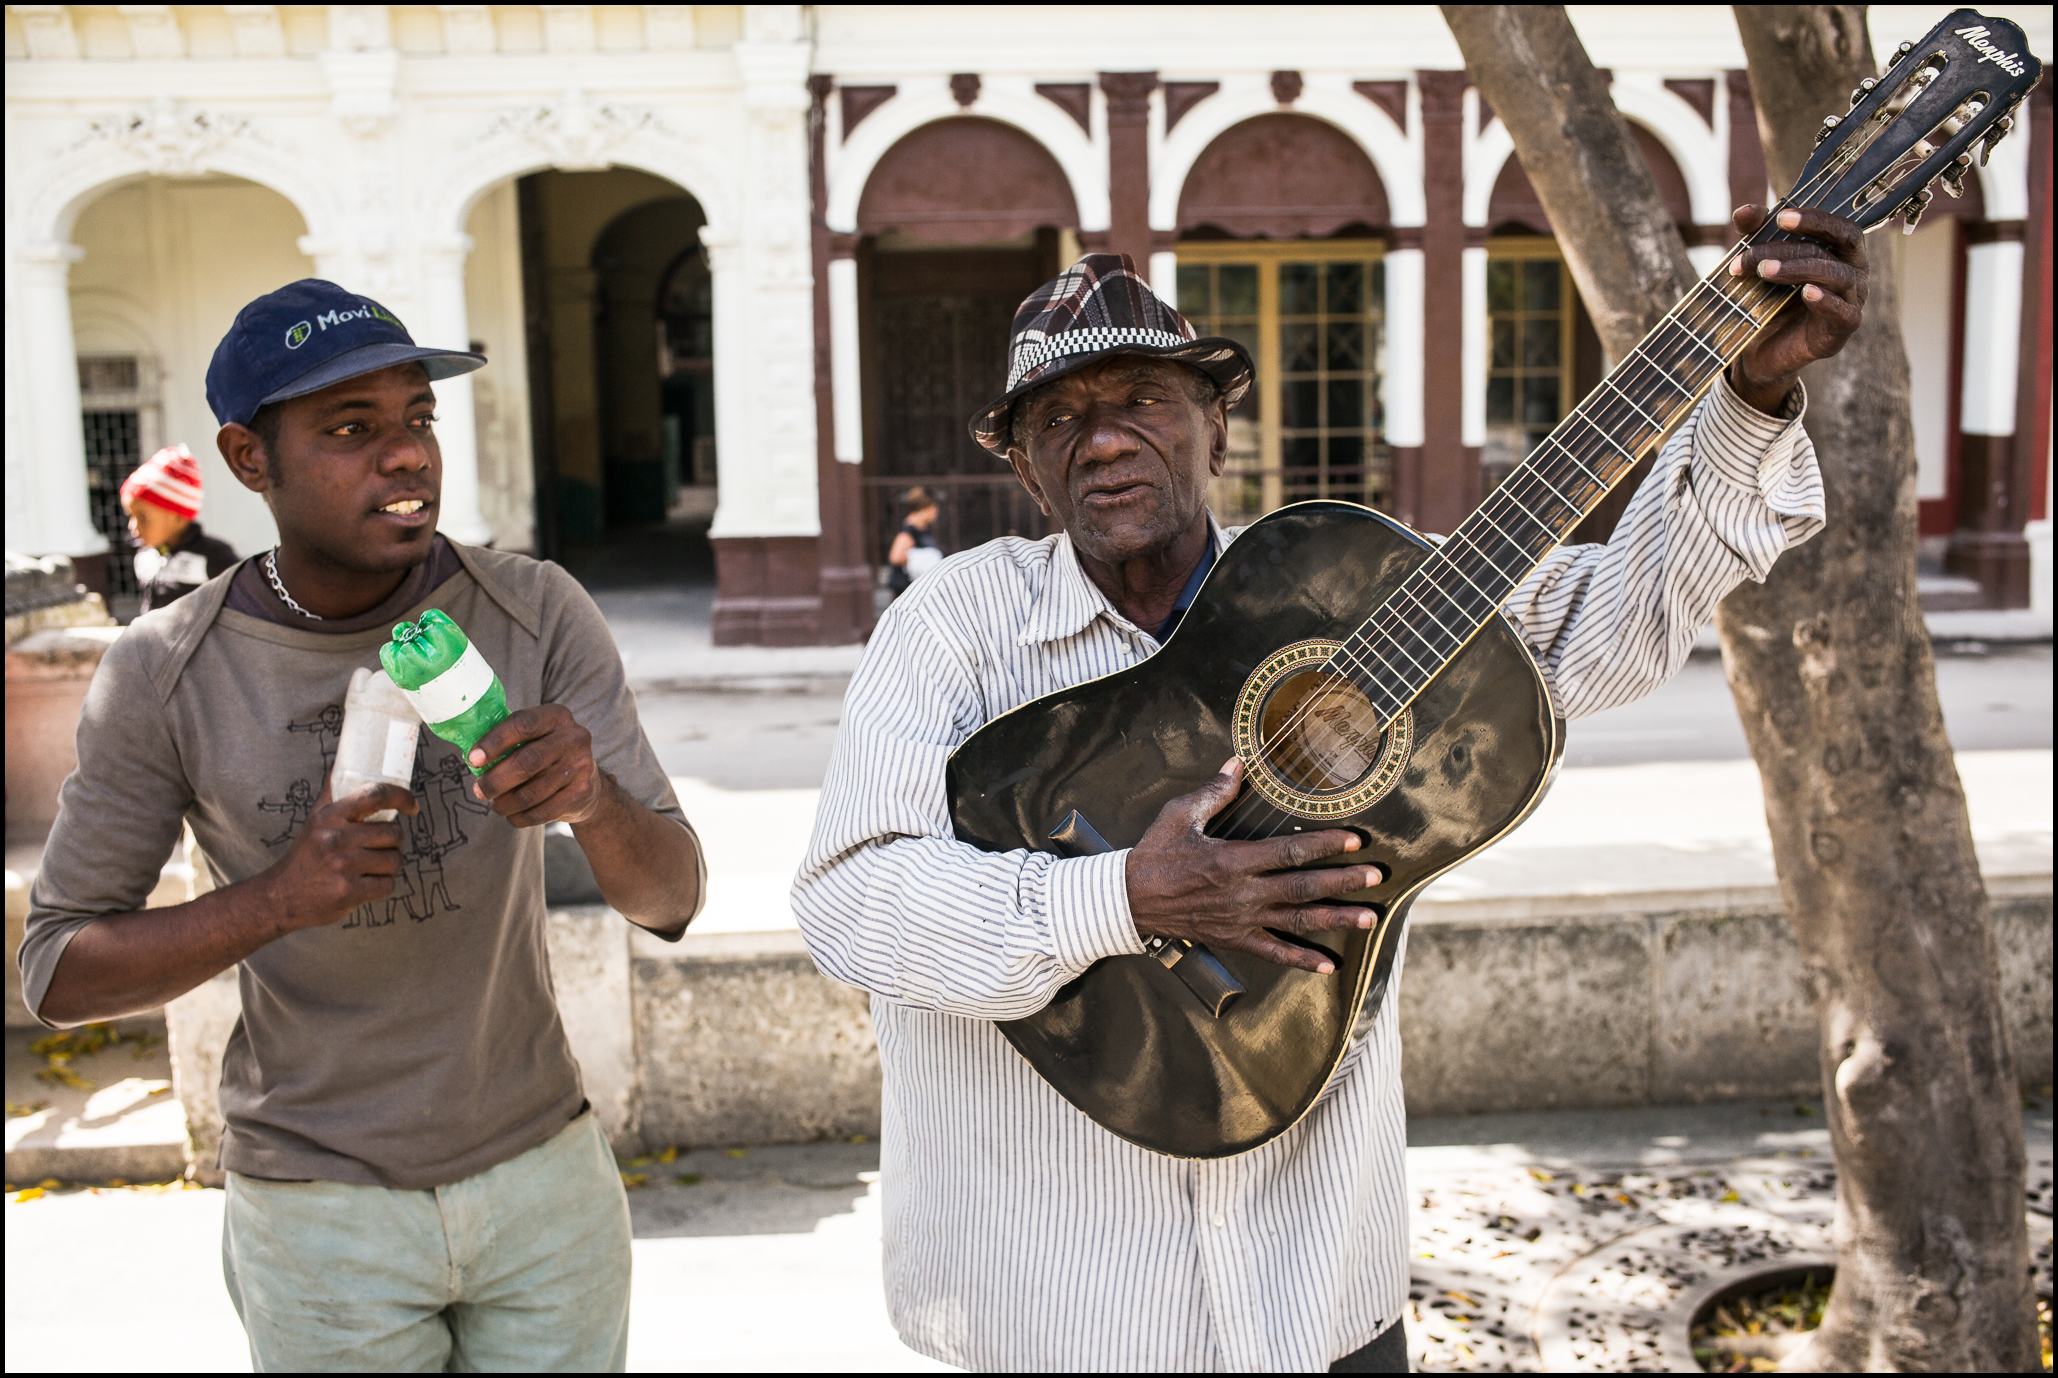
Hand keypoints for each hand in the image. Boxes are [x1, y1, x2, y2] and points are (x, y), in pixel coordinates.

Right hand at [264, 782, 415, 931]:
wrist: (280, 896)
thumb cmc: (306, 854)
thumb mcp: (315, 818)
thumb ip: (334, 791)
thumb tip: (347, 756)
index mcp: (329, 815)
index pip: (375, 795)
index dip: (401, 797)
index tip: (412, 806)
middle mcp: (335, 838)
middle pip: (393, 833)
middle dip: (392, 841)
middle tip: (377, 846)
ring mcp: (343, 866)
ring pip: (395, 860)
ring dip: (388, 865)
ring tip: (368, 866)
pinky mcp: (348, 892)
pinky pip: (388, 885)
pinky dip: (381, 886)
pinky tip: (364, 884)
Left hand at [469, 704, 604, 827]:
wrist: (587, 781)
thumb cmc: (546, 755)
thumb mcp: (534, 738)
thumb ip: (508, 741)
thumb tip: (473, 759)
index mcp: (556, 716)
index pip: (523, 724)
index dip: (494, 742)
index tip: (473, 759)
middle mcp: (573, 738)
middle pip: (527, 762)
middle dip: (496, 780)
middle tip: (479, 791)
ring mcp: (581, 765)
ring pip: (532, 792)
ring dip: (506, 803)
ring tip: (495, 805)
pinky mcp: (582, 792)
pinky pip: (543, 811)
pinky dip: (521, 817)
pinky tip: (512, 816)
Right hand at [1124, 758, 1386, 973]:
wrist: (1129, 901)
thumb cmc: (1155, 854)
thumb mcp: (1179, 815)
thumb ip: (1214, 792)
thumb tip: (1238, 764)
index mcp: (1233, 860)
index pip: (1289, 852)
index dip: (1325, 845)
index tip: (1355, 840)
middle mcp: (1243, 893)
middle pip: (1303, 887)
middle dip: (1343, 882)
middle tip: (1376, 877)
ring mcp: (1242, 919)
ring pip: (1297, 921)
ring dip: (1335, 919)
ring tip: (1369, 919)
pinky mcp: (1235, 939)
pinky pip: (1273, 952)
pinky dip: (1301, 960)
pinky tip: (1328, 965)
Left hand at [1726, 204, 1867, 410]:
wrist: (1760, 350)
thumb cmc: (1768, 299)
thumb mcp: (1759, 264)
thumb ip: (1755, 235)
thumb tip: (1744, 211)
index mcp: (1839, 250)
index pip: (1839, 225)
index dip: (1814, 218)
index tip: (1780, 217)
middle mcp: (1852, 271)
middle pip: (1839, 244)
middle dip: (1796, 244)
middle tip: (1757, 253)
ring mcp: (1852, 300)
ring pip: (1837, 275)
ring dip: (1798, 269)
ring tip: (1764, 271)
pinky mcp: (1842, 329)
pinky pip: (1844, 312)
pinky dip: (1826, 301)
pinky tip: (1806, 292)